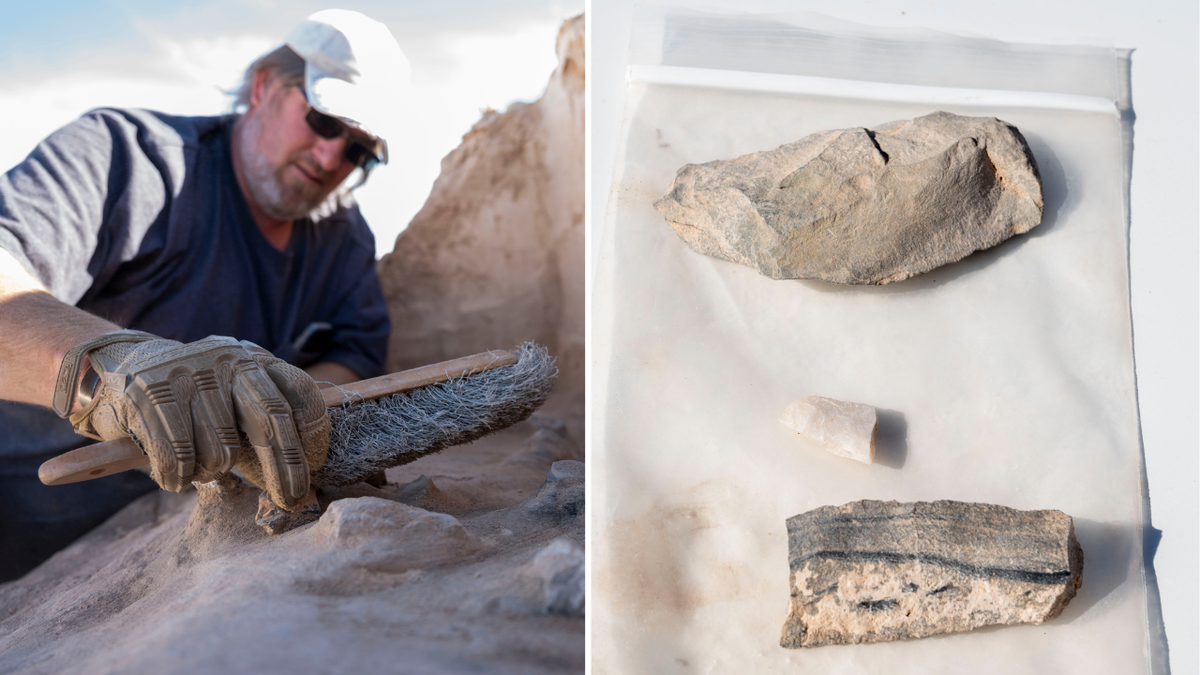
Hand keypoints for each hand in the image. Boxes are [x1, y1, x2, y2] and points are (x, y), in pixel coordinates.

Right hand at [53, 331, 328, 509]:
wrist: (115, 368)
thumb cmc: (190, 402)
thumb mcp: (232, 401)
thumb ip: (265, 433)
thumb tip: (300, 488)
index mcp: (253, 359)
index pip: (299, 393)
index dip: (314, 434)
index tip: (316, 467)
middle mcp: (225, 360)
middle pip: (270, 420)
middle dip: (286, 469)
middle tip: (292, 500)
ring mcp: (186, 374)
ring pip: (221, 451)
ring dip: (212, 473)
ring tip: (199, 465)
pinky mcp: (148, 393)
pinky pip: (179, 460)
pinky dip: (178, 479)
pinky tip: (174, 475)